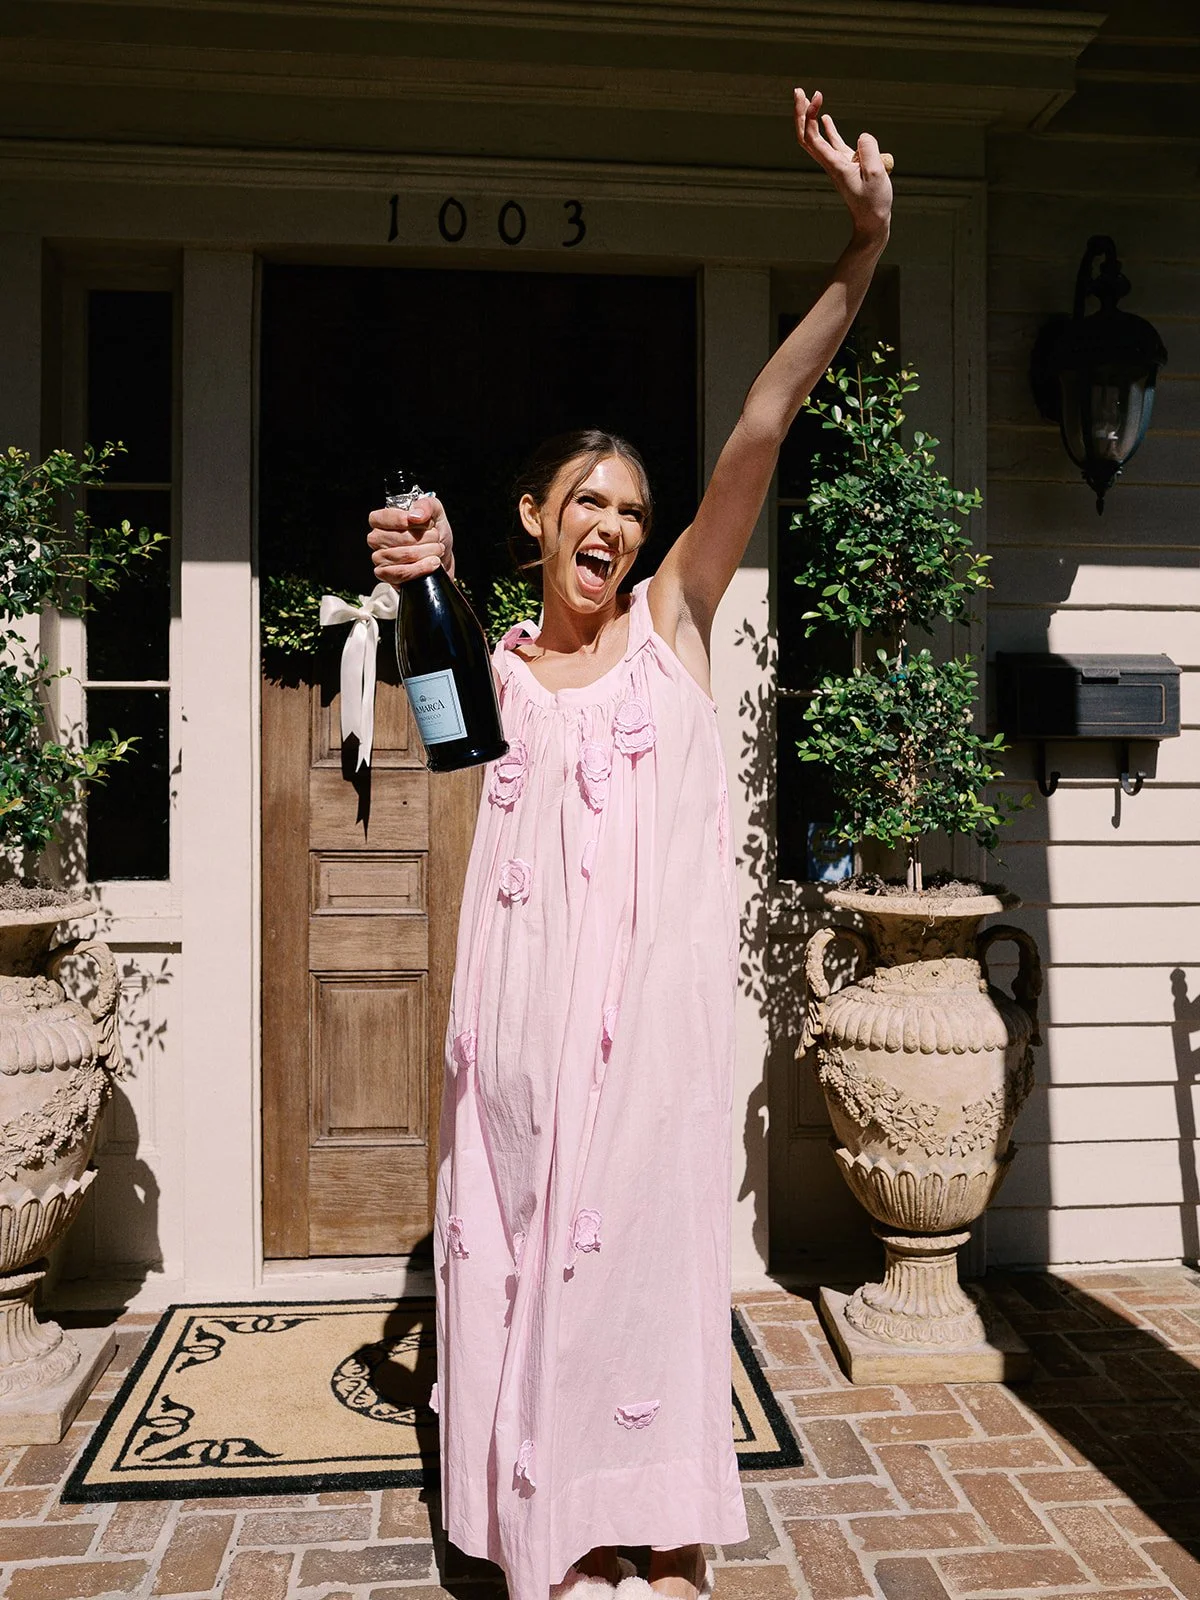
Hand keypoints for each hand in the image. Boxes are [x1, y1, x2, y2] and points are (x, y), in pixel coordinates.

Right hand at [367, 495, 454, 585]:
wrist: (443, 558)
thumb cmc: (435, 535)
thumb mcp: (436, 512)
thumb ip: (426, 505)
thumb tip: (414, 515)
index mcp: (382, 521)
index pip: (380, 518)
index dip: (400, 520)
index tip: (421, 522)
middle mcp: (377, 539)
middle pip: (396, 538)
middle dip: (423, 538)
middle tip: (436, 538)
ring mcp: (380, 558)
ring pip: (401, 556)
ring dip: (426, 552)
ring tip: (437, 550)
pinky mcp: (387, 576)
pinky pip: (400, 573)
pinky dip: (420, 569)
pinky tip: (432, 563)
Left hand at [794, 87, 891, 247]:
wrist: (872, 223)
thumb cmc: (874, 203)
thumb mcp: (877, 175)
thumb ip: (868, 151)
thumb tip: (861, 136)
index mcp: (833, 164)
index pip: (812, 137)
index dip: (811, 115)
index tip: (818, 96)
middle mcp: (830, 163)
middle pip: (806, 136)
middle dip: (801, 113)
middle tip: (798, 91)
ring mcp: (837, 163)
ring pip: (817, 138)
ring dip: (811, 117)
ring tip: (811, 97)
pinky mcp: (846, 165)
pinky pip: (832, 143)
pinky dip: (827, 128)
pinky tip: (826, 116)